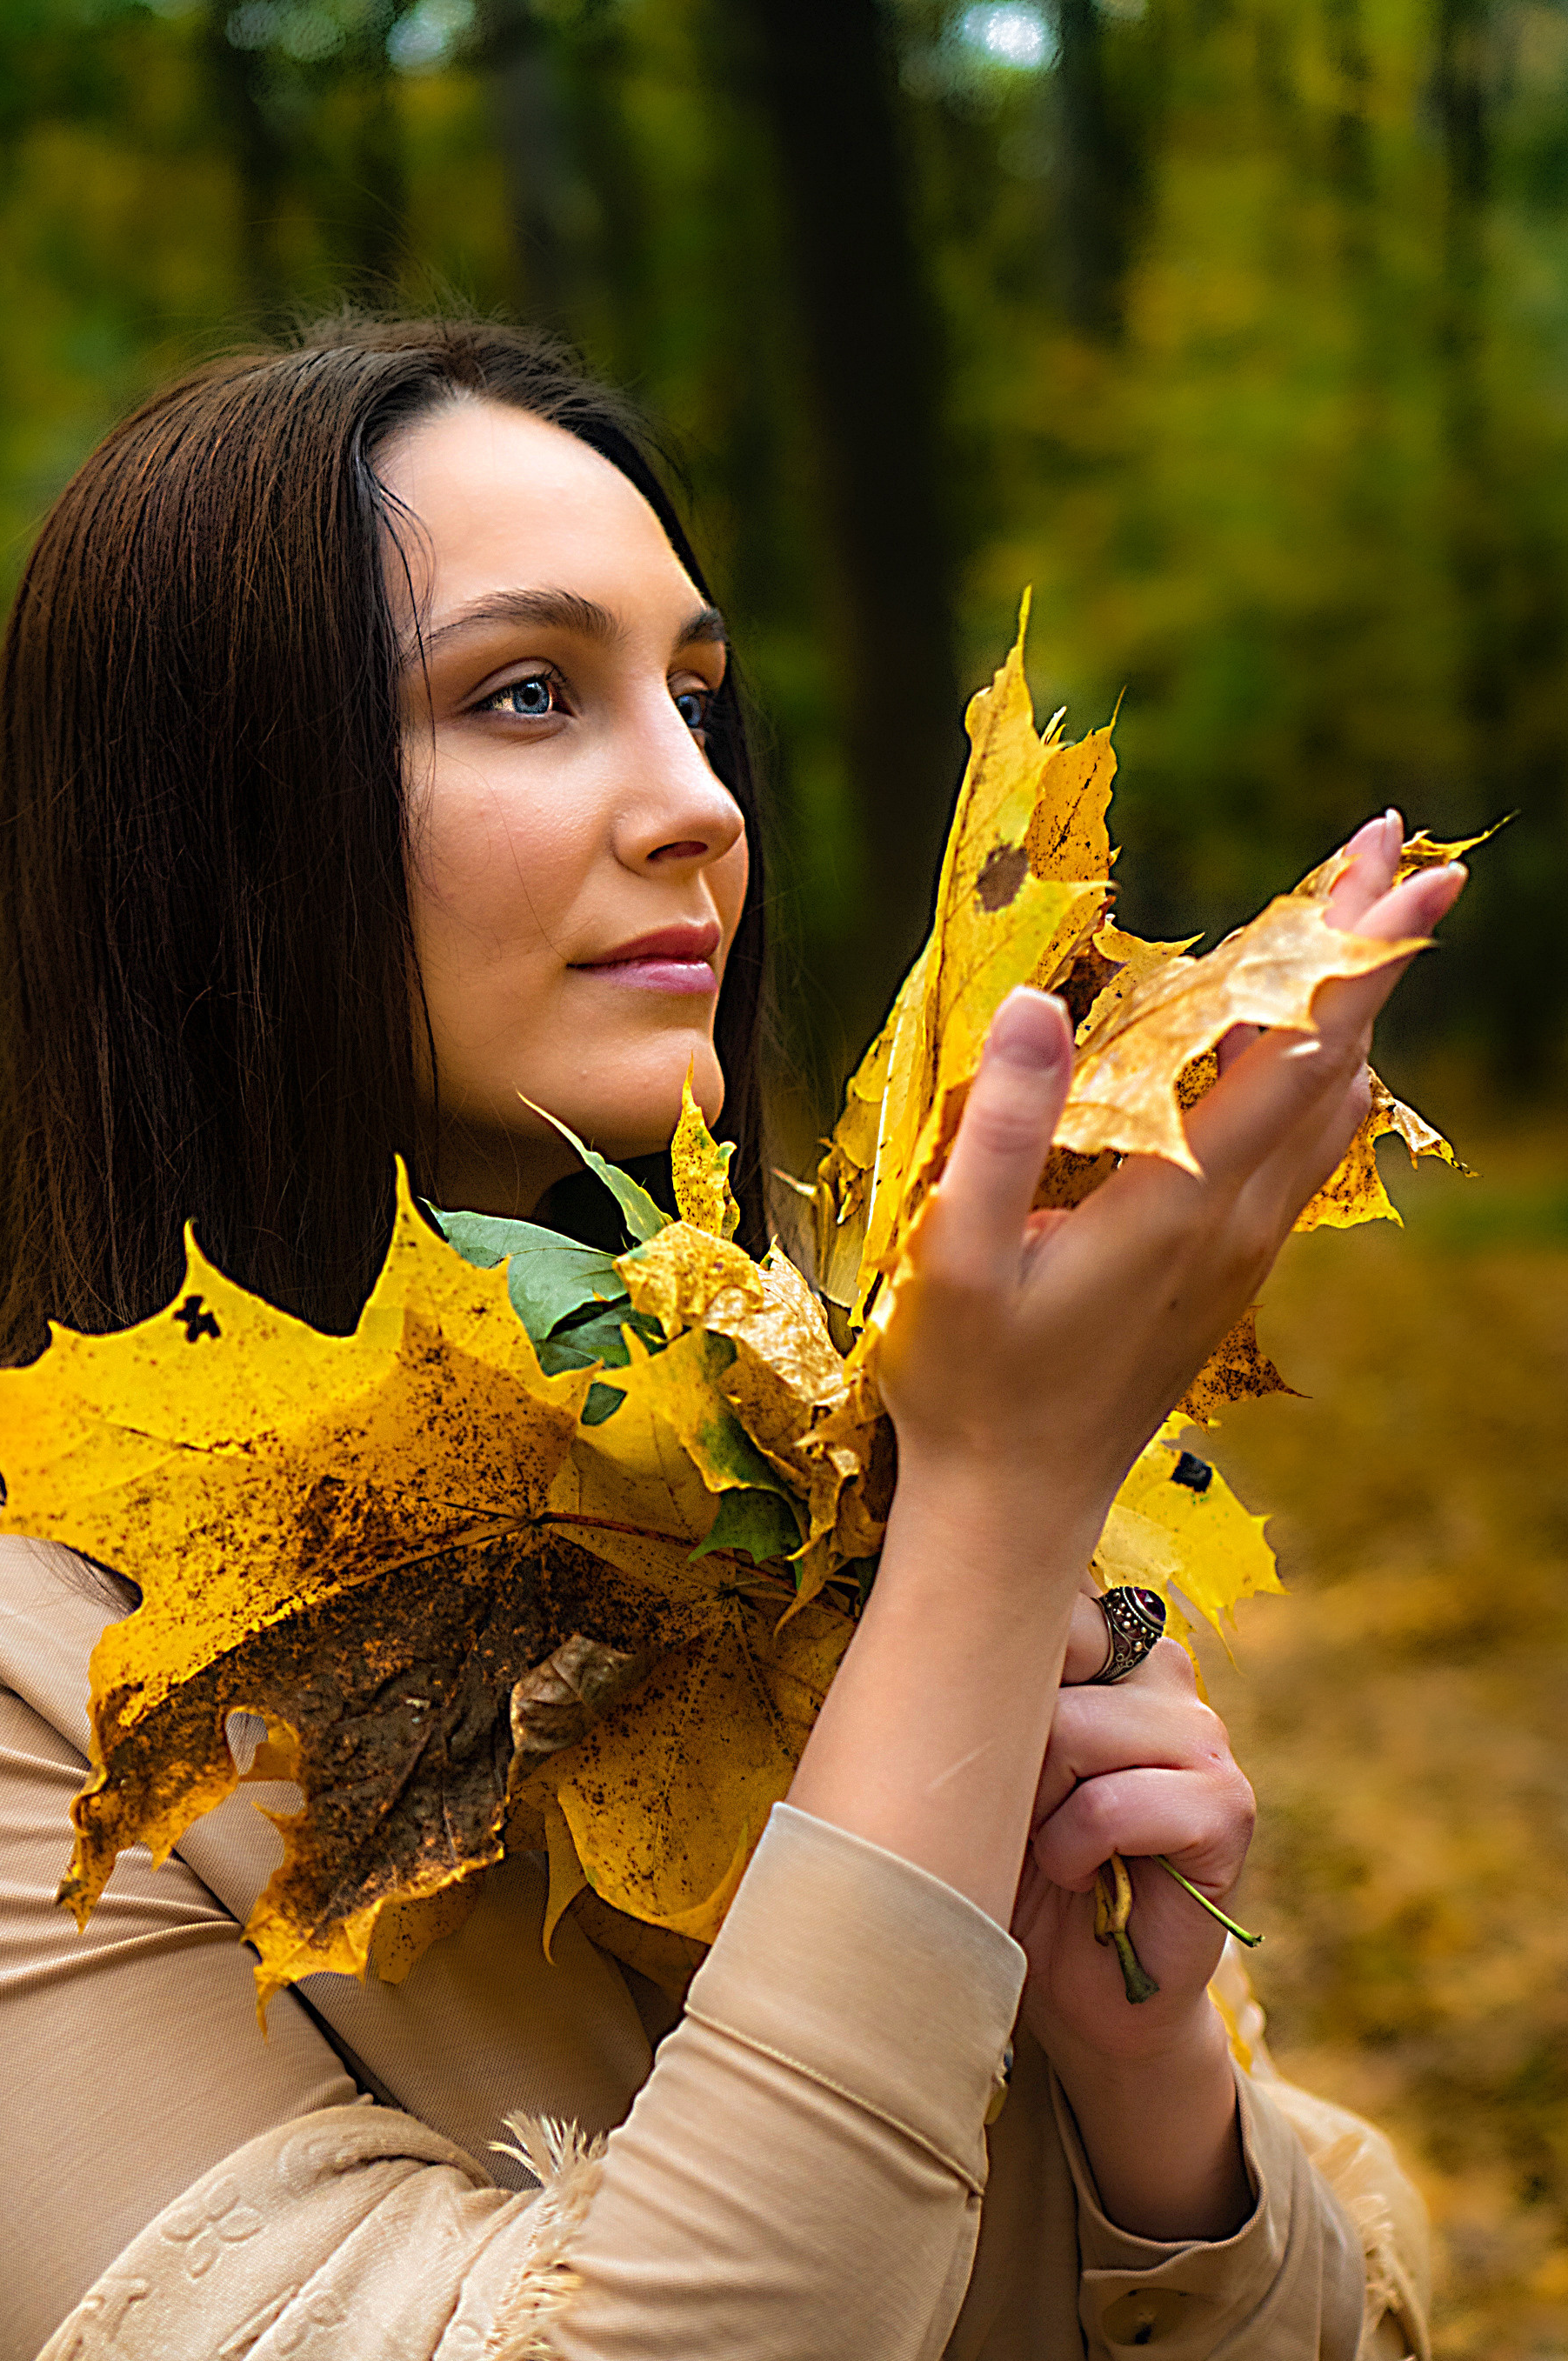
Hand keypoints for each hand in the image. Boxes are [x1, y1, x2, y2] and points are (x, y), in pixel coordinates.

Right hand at [875, 812, 1463, 1555]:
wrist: (1015, 1508)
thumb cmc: (969, 1386)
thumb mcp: (952, 1259)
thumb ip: (998, 1131)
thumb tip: (1037, 1004)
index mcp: (1178, 1202)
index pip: (1291, 1050)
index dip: (1352, 954)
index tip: (1411, 867)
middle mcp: (1235, 1220)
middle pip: (1329, 1059)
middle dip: (1366, 950)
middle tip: (1394, 849)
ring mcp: (1241, 1250)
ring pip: (1326, 1105)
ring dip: (1347, 1008)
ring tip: (1355, 922)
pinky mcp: (1227, 1273)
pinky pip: (1302, 1152)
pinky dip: (1317, 1074)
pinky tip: (1310, 1051)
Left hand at [1012, 1592, 1253, 2066]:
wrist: (1068, 1988)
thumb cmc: (1006, 1861)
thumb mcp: (978, 1760)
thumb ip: (984, 1684)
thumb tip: (942, 1618)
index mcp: (1101, 1642)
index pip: (1043, 1597)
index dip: (989, 1670)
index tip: (982, 1739)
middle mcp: (1159, 1671)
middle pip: (1048, 1657)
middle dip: (1008, 1748)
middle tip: (1014, 1809)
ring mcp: (1204, 1736)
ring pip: (1075, 1729)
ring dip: (1037, 1806)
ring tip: (1046, 1843)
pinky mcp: (1227, 1808)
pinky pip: (1114, 1804)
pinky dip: (1075, 1849)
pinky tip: (1080, 1875)